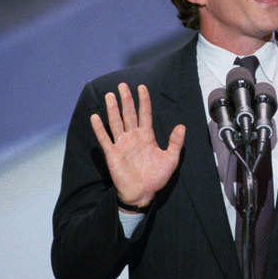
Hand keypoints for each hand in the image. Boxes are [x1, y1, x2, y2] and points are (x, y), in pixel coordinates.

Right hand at [90, 83, 184, 210]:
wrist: (143, 193)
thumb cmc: (157, 177)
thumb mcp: (171, 159)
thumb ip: (175, 142)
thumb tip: (182, 126)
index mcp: (147, 136)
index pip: (145, 114)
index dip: (144, 101)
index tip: (142, 87)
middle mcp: (133, 137)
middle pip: (129, 114)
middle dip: (126, 100)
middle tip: (122, 85)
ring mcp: (122, 144)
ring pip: (116, 122)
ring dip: (113, 109)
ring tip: (110, 95)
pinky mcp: (112, 154)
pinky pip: (105, 139)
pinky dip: (100, 129)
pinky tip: (95, 117)